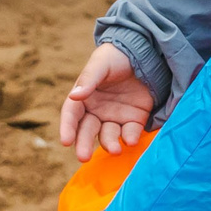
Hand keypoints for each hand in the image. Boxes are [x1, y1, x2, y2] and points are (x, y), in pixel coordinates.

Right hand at [59, 43, 155, 160]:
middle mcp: (97, 110)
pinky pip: (130, 132)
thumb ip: (89, 80)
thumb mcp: (101, 64)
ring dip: (109, 144)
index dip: (67, 128)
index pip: (72, 115)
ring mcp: (115, 116)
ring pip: (108, 135)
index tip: (65, 141)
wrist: (145, 53)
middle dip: (84, 144)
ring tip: (114, 150)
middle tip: (83, 157)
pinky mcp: (134, 119)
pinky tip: (130, 140)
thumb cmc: (116, 57)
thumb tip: (75, 96)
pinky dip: (129, 138)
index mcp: (84, 97)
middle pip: (88, 130)